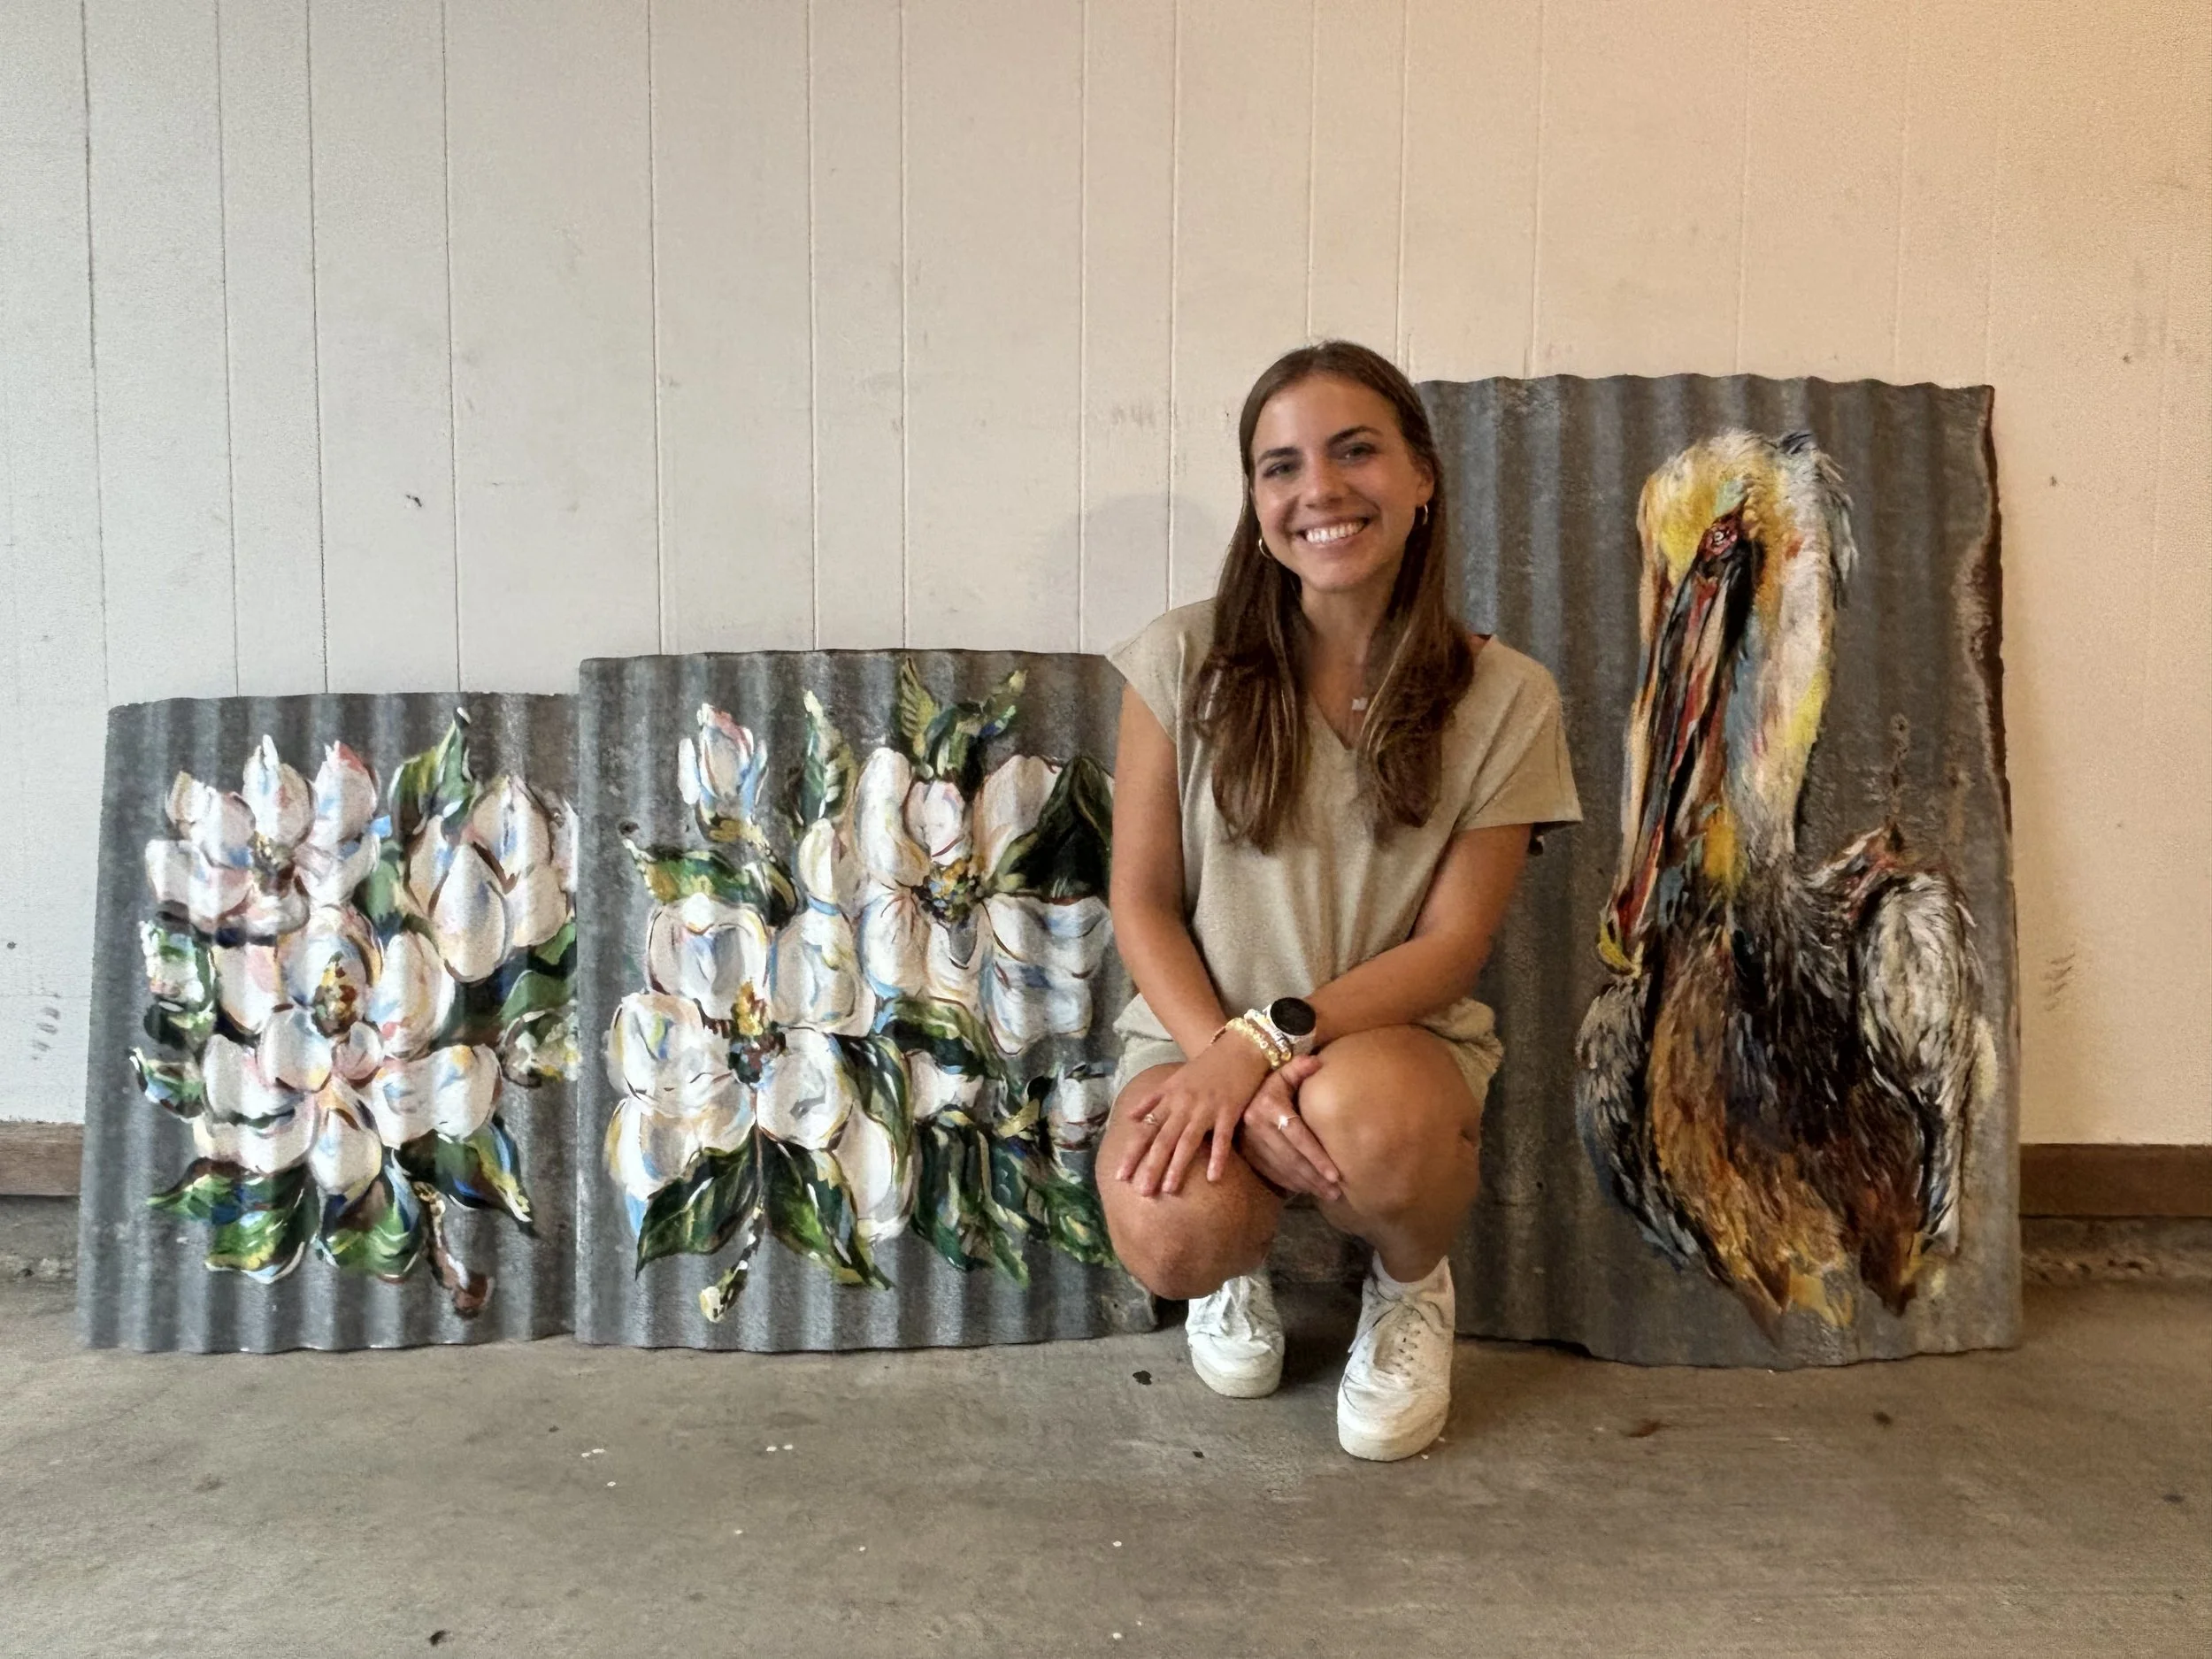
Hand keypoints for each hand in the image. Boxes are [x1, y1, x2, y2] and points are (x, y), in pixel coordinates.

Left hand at [1114, 1030, 1272, 1197]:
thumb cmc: (1206, 1066)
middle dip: (1151, 1166)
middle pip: (1163, 1140)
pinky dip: (1218, 1157)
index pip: (1146, 1130)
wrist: (1238, 1049)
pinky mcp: (1229, 1112)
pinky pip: (1222, 1138)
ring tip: (1169, 1189)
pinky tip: (1214, 1177)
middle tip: (1142, 1192)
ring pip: (1188, 1141)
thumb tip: (1130, 1116)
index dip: (1133, 1153)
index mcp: (1169, 1098)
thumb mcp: (1173, 1078)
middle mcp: (1184, 1105)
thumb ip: (1152, 1098)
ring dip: (1178, 1166)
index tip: (1120, 1175)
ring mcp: (1206, 1109)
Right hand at [1235, 1057, 1338, 1200]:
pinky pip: (1270, 1173)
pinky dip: (1289, 1183)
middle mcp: (1255, 1127)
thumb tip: (1317, 1063)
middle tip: (1336, 1192)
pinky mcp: (1246, 1153)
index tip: (1334, 1174)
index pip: (1297, 1135)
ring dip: (1305, 1184)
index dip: (1316, 1156)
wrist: (1235, 1091)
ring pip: (1281, 1169)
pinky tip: (1306, 1189)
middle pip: (1290, 1157)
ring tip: (1328, 1195)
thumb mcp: (1282, 1071)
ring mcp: (1249, 1143)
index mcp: (1267, 1106)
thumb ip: (1299, 1067)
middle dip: (1314, 1177)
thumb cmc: (1268, 1081)